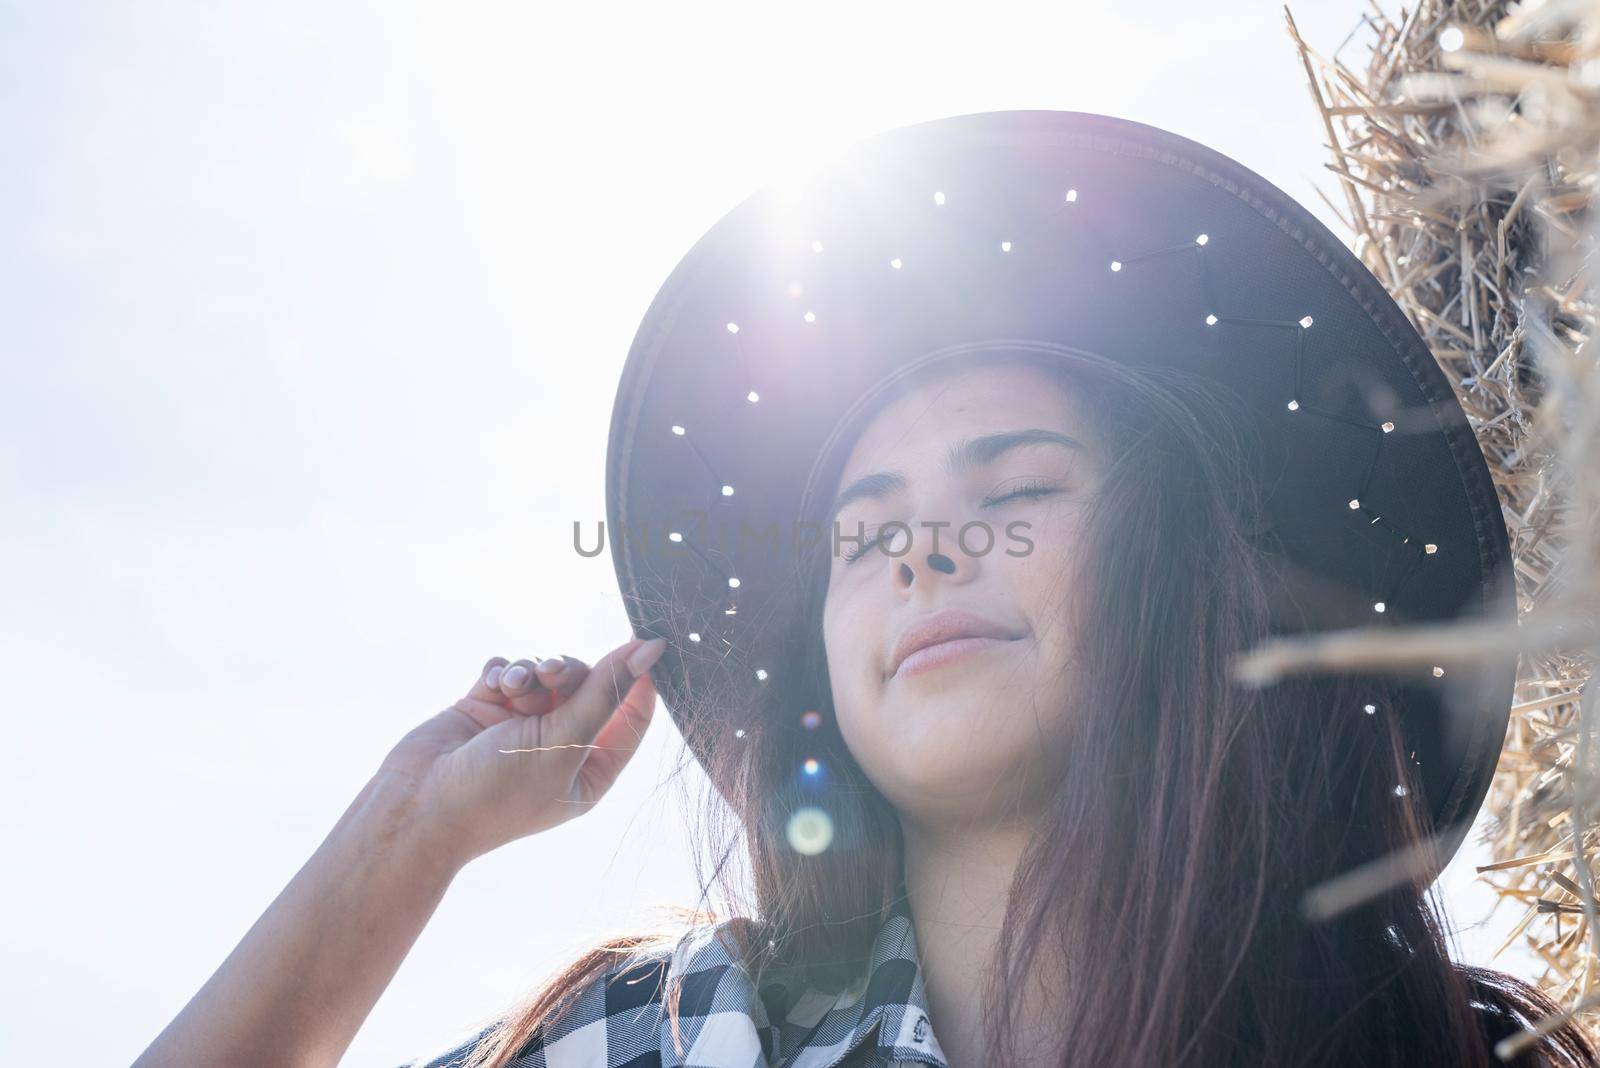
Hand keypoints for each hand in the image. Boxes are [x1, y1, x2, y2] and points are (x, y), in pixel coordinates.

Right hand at [378, 636, 666, 866]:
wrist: (417, 806)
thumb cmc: (497, 791)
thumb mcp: (563, 742)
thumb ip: (607, 692)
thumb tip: (650, 649)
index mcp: (590, 771)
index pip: (632, 717)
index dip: (639, 678)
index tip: (645, 642)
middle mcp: (560, 747)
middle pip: (587, 684)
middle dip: (569, 672)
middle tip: (551, 674)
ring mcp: (522, 727)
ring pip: (546, 671)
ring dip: (532, 671)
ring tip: (513, 688)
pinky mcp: (488, 709)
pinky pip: (510, 671)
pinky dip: (504, 672)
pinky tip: (493, 685)